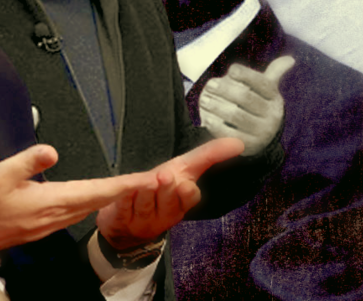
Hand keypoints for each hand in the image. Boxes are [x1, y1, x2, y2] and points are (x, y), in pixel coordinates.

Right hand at [0, 144, 154, 268]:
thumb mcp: (0, 175)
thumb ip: (29, 161)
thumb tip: (52, 151)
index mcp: (50, 202)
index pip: (98, 192)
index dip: (125, 185)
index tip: (146, 180)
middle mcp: (54, 216)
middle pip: (99, 200)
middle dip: (126, 190)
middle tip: (149, 180)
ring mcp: (48, 223)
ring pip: (88, 207)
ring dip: (110, 196)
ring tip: (128, 185)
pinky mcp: (41, 225)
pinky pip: (74, 211)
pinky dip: (91, 201)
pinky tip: (91, 196)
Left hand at [97, 137, 243, 250]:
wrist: (130, 216)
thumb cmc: (161, 187)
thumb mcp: (186, 167)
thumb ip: (210, 154)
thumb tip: (239, 143)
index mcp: (182, 200)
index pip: (190, 198)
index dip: (187, 193)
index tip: (185, 184)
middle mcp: (166, 212)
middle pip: (167, 201)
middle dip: (166, 188)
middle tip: (163, 175)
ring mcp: (145, 218)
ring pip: (146, 204)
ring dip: (145, 192)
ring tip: (145, 182)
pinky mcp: (123, 219)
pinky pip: (123, 208)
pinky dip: (125, 198)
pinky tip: (126, 191)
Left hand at [199, 56, 294, 155]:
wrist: (259, 138)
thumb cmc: (257, 105)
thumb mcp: (266, 90)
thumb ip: (274, 72)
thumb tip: (290, 59)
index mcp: (274, 99)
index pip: (262, 83)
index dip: (246, 75)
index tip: (231, 69)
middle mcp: (272, 116)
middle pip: (246, 97)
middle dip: (226, 89)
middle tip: (210, 84)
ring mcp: (261, 133)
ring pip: (236, 115)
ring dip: (217, 106)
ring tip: (204, 100)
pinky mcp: (248, 147)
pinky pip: (229, 136)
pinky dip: (216, 126)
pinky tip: (207, 119)